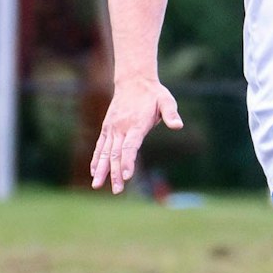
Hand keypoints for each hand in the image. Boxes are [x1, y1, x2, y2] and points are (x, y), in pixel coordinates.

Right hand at [90, 78, 182, 194]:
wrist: (133, 81)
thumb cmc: (153, 94)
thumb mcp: (166, 100)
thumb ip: (171, 114)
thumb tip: (178, 125)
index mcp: (136, 124)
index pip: (130, 146)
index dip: (128, 162)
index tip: (127, 176)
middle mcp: (121, 128)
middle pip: (116, 154)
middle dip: (116, 173)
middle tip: (117, 190)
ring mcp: (112, 128)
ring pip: (105, 152)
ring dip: (102, 170)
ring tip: (97, 186)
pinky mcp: (107, 128)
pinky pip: (100, 146)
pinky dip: (96, 159)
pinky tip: (94, 172)